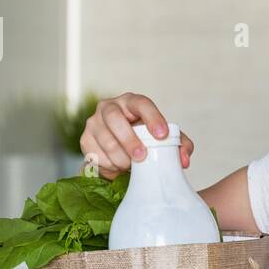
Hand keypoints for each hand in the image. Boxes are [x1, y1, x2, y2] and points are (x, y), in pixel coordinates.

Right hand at [79, 92, 193, 178]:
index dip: (152, 118)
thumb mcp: (165, 139)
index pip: (141, 103)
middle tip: (142, 157)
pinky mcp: (85, 139)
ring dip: (120, 157)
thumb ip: (180, 146)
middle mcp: (109, 107)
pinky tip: (117, 166)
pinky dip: (109, 164)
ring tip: (130, 165)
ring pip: (105, 139)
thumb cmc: (146, 139)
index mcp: (131, 102)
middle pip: (115, 119)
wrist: (122, 151)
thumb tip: (183, 160)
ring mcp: (94, 122)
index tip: (162, 135)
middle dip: (129, 140)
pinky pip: (95, 154)